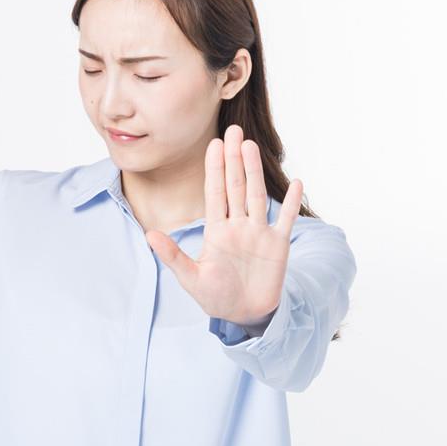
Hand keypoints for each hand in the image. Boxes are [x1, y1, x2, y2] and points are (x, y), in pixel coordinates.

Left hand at [145, 124, 302, 331]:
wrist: (243, 315)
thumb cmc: (215, 297)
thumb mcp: (190, 278)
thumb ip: (173, 256)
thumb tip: (149, 235)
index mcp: (216, 230)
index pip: (215, 192)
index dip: (214, 168)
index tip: (214, 144)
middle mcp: (238, 225)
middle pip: (235, 186)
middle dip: (234, 159)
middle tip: (234, 130)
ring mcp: (258, 233)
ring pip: (256, 195)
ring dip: (254, 171)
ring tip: (252, 146)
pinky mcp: (278, 245)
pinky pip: (285, 219)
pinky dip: (291, 203)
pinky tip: (297, 182)